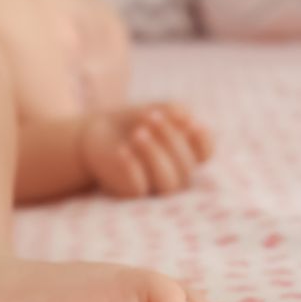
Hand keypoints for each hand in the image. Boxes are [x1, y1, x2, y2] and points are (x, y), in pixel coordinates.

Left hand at [81, 102, 213, 197]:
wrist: (96, 132)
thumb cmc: (132, 120)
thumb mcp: (154, 109)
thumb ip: (173, 111)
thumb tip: (185, 117)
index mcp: (186, 153)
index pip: (204, 153)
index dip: (203, 142)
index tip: (193, 124)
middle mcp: (175, 174)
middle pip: (186, 166)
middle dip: (171, 139)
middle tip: (151, 116)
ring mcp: (154, 186)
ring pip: (169, 183)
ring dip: (156, 155)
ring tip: (138, 132)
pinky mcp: (130, 192)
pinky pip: (138, 189)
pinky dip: (132, 168)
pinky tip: (123, 150)